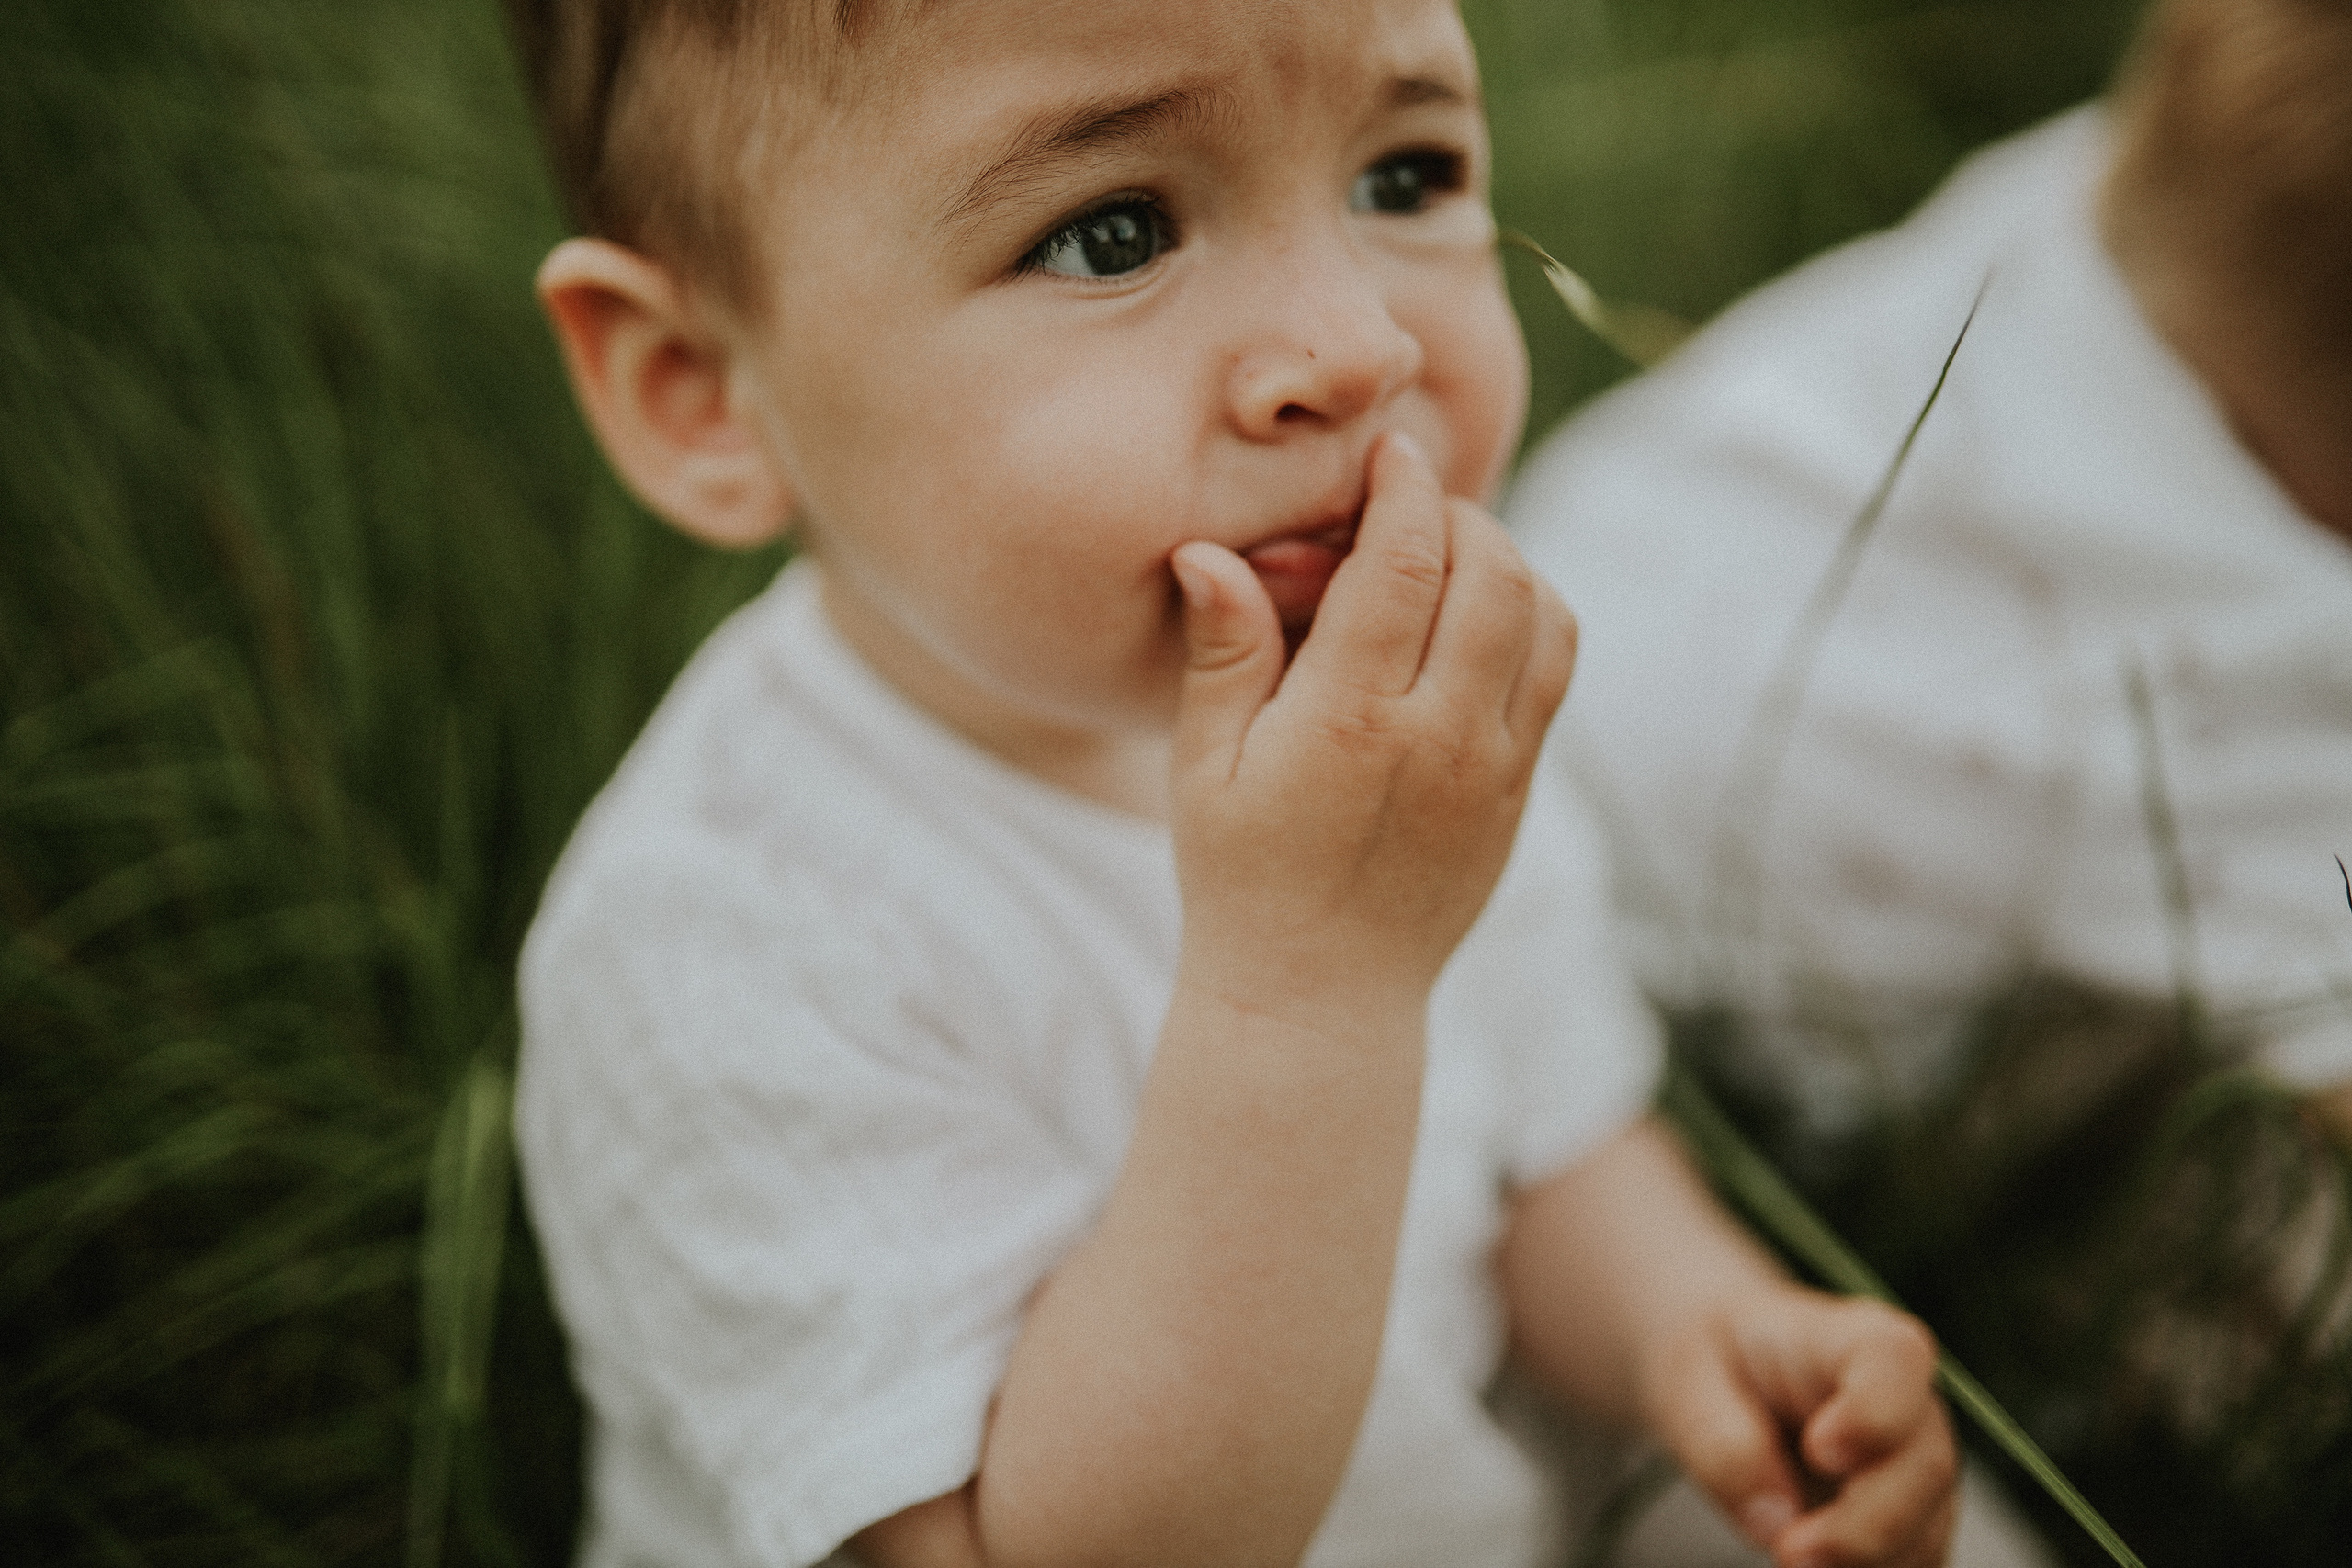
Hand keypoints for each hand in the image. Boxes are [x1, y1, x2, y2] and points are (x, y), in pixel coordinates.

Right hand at [1165, 432, 1576, 1025]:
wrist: (1321, 994)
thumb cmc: (1242, 877)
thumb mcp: (1204, 768)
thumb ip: (1221, 653)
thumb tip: (1208, 551)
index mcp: (1348, 720)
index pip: (1406, 562)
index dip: (1404, 488)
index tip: (1388, 455)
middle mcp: (1438, 736)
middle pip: (1493, 571)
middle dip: (1457, 514)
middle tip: (1409, 506)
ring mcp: (1493, 766)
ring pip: (1544, 614)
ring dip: (1505, 561)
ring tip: (1446, 558)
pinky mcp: (1520, 789)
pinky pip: (1557, 670)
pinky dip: (1533, 615)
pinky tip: (1477, 617)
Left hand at [1647, 1288, 1956, 1567]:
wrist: (1727, 1374)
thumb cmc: (1716, 1361)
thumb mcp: (1688, 1380)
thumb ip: (1724, 1444)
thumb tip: (1774, 1522)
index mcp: (1857, 1340)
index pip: (1896, 1362)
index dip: (1873, 1415)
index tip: (1821, 1452)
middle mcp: (1909, 1403)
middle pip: (1925, 1468)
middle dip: (1863, 1527)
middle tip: (1789, 1553)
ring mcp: (1919, 1467)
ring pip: (1928, 1531)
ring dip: (1865, 1564)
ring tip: (1789, 1561)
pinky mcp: (1914, 1521)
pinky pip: (1914, 1562)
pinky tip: (1815, 1567)